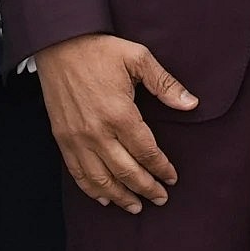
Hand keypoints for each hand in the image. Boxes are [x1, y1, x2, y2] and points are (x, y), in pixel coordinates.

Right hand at [35, 33, 197, 211]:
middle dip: (146, 189)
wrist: (58, 43)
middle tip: (161, 198)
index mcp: (119, 113)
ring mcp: (77, 138)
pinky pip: (77, 173)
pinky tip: (104, 198)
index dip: (161, 168)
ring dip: (120, 196)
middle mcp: (97, 132)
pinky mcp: (63, 138)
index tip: (172, 178)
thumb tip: (191, 104)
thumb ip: (165, 84)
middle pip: (126, 172)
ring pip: (101, 179)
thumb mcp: (138, 58)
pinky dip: (92, 190)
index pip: (146, 152)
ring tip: (135, 207)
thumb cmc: (100, 49)